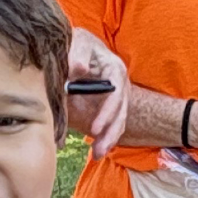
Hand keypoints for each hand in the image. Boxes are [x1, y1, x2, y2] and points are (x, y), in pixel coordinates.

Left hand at [65, 28, 128, 154]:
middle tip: (97, 150)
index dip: (107, 112)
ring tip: (97, 155)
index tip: (95, 128)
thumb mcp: (78, 41)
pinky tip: (97, 152)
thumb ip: (78, 53)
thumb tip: (78, 68)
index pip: (115, 93)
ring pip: (118, 122)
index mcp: (114, 69)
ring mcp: (115, 96)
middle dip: (110, 132)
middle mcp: (119, 84)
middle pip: (120, 112)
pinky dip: (105, 138)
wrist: (76, 47)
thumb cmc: (78, 42)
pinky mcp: (107, 106)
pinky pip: (110, 124)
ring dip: (109, 139)